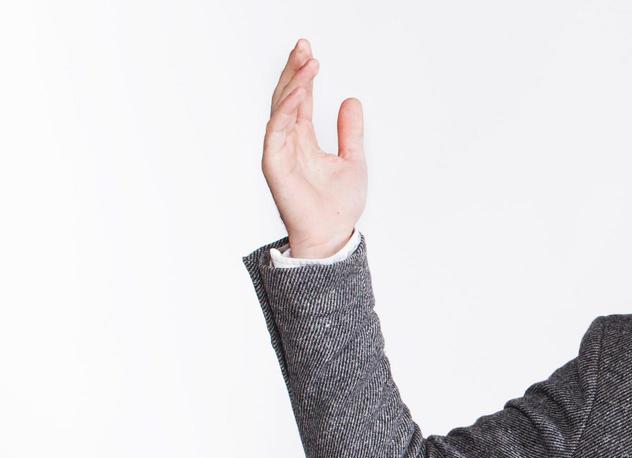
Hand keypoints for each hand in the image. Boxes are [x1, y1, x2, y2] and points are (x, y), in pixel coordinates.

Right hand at [259, 38, 366, 257]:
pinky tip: (298, 92)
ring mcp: (279, 150)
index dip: (304, 75)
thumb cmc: (339, 205)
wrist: (333, 234)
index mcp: (303, 139)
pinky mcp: (274, 162)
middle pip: (287, 96)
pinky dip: (286, 109)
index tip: (310, 53)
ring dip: (293, 83)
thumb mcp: (353, 159)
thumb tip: (351, 101)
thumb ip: (350, 131)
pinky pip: (276, 129)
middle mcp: (288, 141)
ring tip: (306, 62)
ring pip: (281, 107)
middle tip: (304, 46)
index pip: (300, 99)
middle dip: (294, 70)